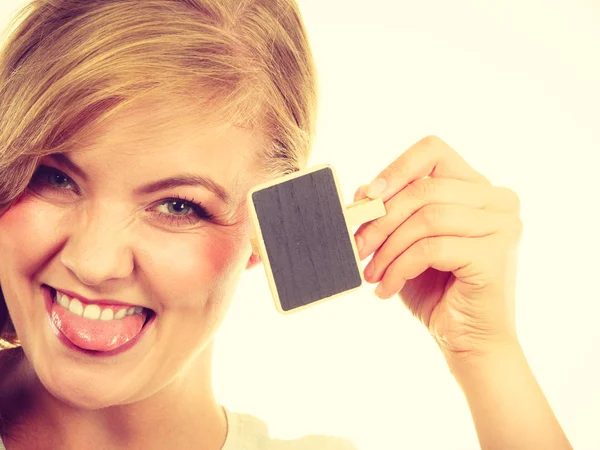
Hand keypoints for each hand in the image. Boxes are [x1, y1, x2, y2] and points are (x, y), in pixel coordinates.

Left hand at [353, 136, 522, 356]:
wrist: (468, 342)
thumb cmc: (436, 291)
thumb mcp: (406, 244)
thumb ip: (391, 213)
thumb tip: (364, 190)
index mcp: (478, 189)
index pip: (433, 152)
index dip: (396, 169)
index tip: (368, 197)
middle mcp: (498, 201)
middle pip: (425, 189)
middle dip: (381, 219)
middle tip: (357, 248)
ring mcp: (502, 226)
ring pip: (427, 217)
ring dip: (387, 248)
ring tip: (370, 273)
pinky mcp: (494, 254)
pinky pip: (431, 248)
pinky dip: (400, 268)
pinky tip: (386, 289)